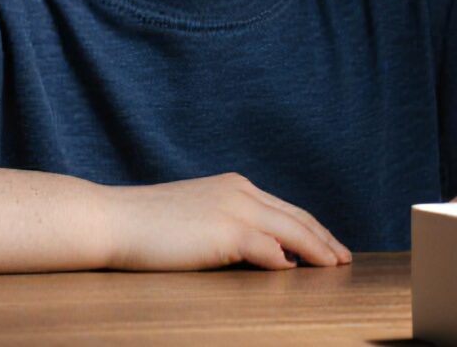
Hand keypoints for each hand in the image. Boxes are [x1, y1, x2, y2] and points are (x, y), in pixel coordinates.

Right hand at [94, 172, 352, 270]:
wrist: (111, 219)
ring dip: (317, 249)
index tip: (329, 245)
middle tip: (344, 258)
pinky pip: (267, 247)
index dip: (311, 228)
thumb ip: (228, 230)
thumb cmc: (145, 226)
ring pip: (291, 230)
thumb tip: (265, 253)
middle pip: (297, 216)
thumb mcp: (195, 219)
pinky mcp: (224, 231)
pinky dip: (285, 259)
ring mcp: (233, 208)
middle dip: (324, 239)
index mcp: (233, 186)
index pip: (285, 208)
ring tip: (334, 266)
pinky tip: (294, 270)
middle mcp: (239, 191)